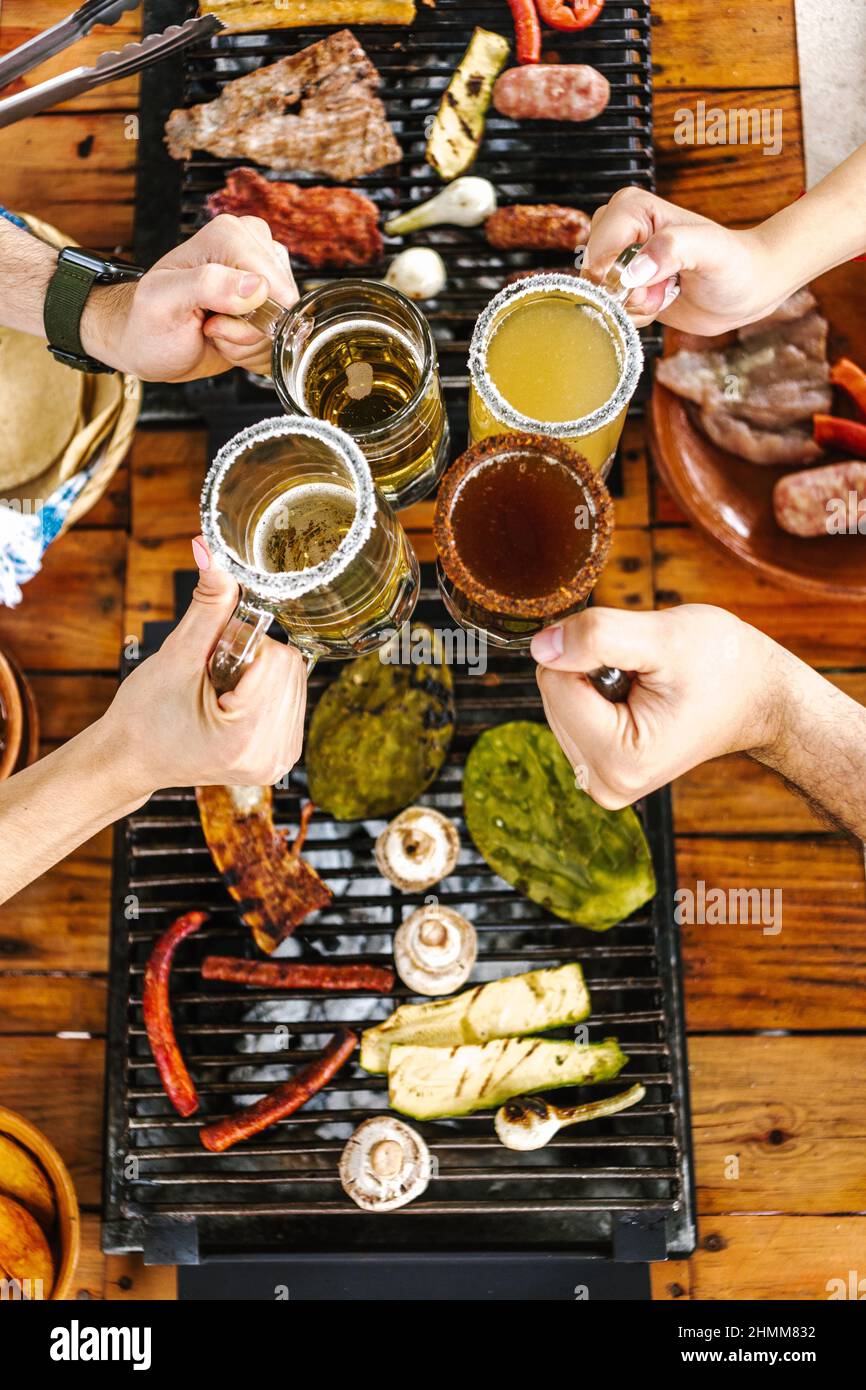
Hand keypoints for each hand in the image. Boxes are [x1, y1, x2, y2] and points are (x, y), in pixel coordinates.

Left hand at [81, 216, 297, 380]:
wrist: (148, 346)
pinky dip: (254, 353)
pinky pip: (281, 339)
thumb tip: (256, 286)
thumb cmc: (148, 322)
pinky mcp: (268, 306)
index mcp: (228, 236)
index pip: (271, 281)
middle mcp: (252, 251)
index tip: (210, 319)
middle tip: (210, 327)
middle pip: (283, 305)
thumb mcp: (164, 301)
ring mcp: (264, 279)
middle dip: (247, 332)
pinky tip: (227, 342)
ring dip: (249, 344)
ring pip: (284, 326)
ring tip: (215, 334)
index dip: (245, 313)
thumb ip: (207, 285)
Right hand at [103, 538, 305, 795]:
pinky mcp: (281, 761)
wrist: (131, 759)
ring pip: (297, 682)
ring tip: (221, 695)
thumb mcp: (175, 656)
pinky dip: (268, 693)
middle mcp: (270, 756)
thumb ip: (207, 605)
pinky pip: (294, 702)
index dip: (245, 644)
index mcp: (244, 736)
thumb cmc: (144, 716)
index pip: (279, 658)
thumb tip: (213, 552)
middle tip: (215, 678)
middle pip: (293, 669)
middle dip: (255, 660)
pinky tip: (235, 706)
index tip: (214, 659)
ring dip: (262, 676)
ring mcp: (278, 762)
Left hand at [531, 605, 788, 807]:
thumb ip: (597, 637)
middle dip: (594, 667)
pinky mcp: (600, 772)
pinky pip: (569, 712)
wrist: (759, 697)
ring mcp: (601, 782)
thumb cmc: (725, 666)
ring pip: (558, 700)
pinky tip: (638, 699)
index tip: (639, 657)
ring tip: (649, 687)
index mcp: (619, 760)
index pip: (554, 680)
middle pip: (552, 693)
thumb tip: (540, 646)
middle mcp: (604, 783)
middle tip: (649, 673)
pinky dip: (597, 694)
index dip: (591, 649)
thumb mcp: (664, 637)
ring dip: (597, 680)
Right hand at [582, 187, 791, 332]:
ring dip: (629, 306)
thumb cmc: (734, 263)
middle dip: (624, 291)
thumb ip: (673, 249)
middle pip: (593, 271)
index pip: (600, 245)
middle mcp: (620, 231)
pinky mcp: (625, 287)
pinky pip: (609, 309)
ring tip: (662, 294)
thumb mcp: (709, 250)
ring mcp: (620, 260)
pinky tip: (658, 304)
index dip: (618, 271)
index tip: (648, 281)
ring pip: (599, 293)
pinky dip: (632, 316)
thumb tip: (632, 271)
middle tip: (660, 288)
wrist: (745, 290)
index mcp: (632, 208)